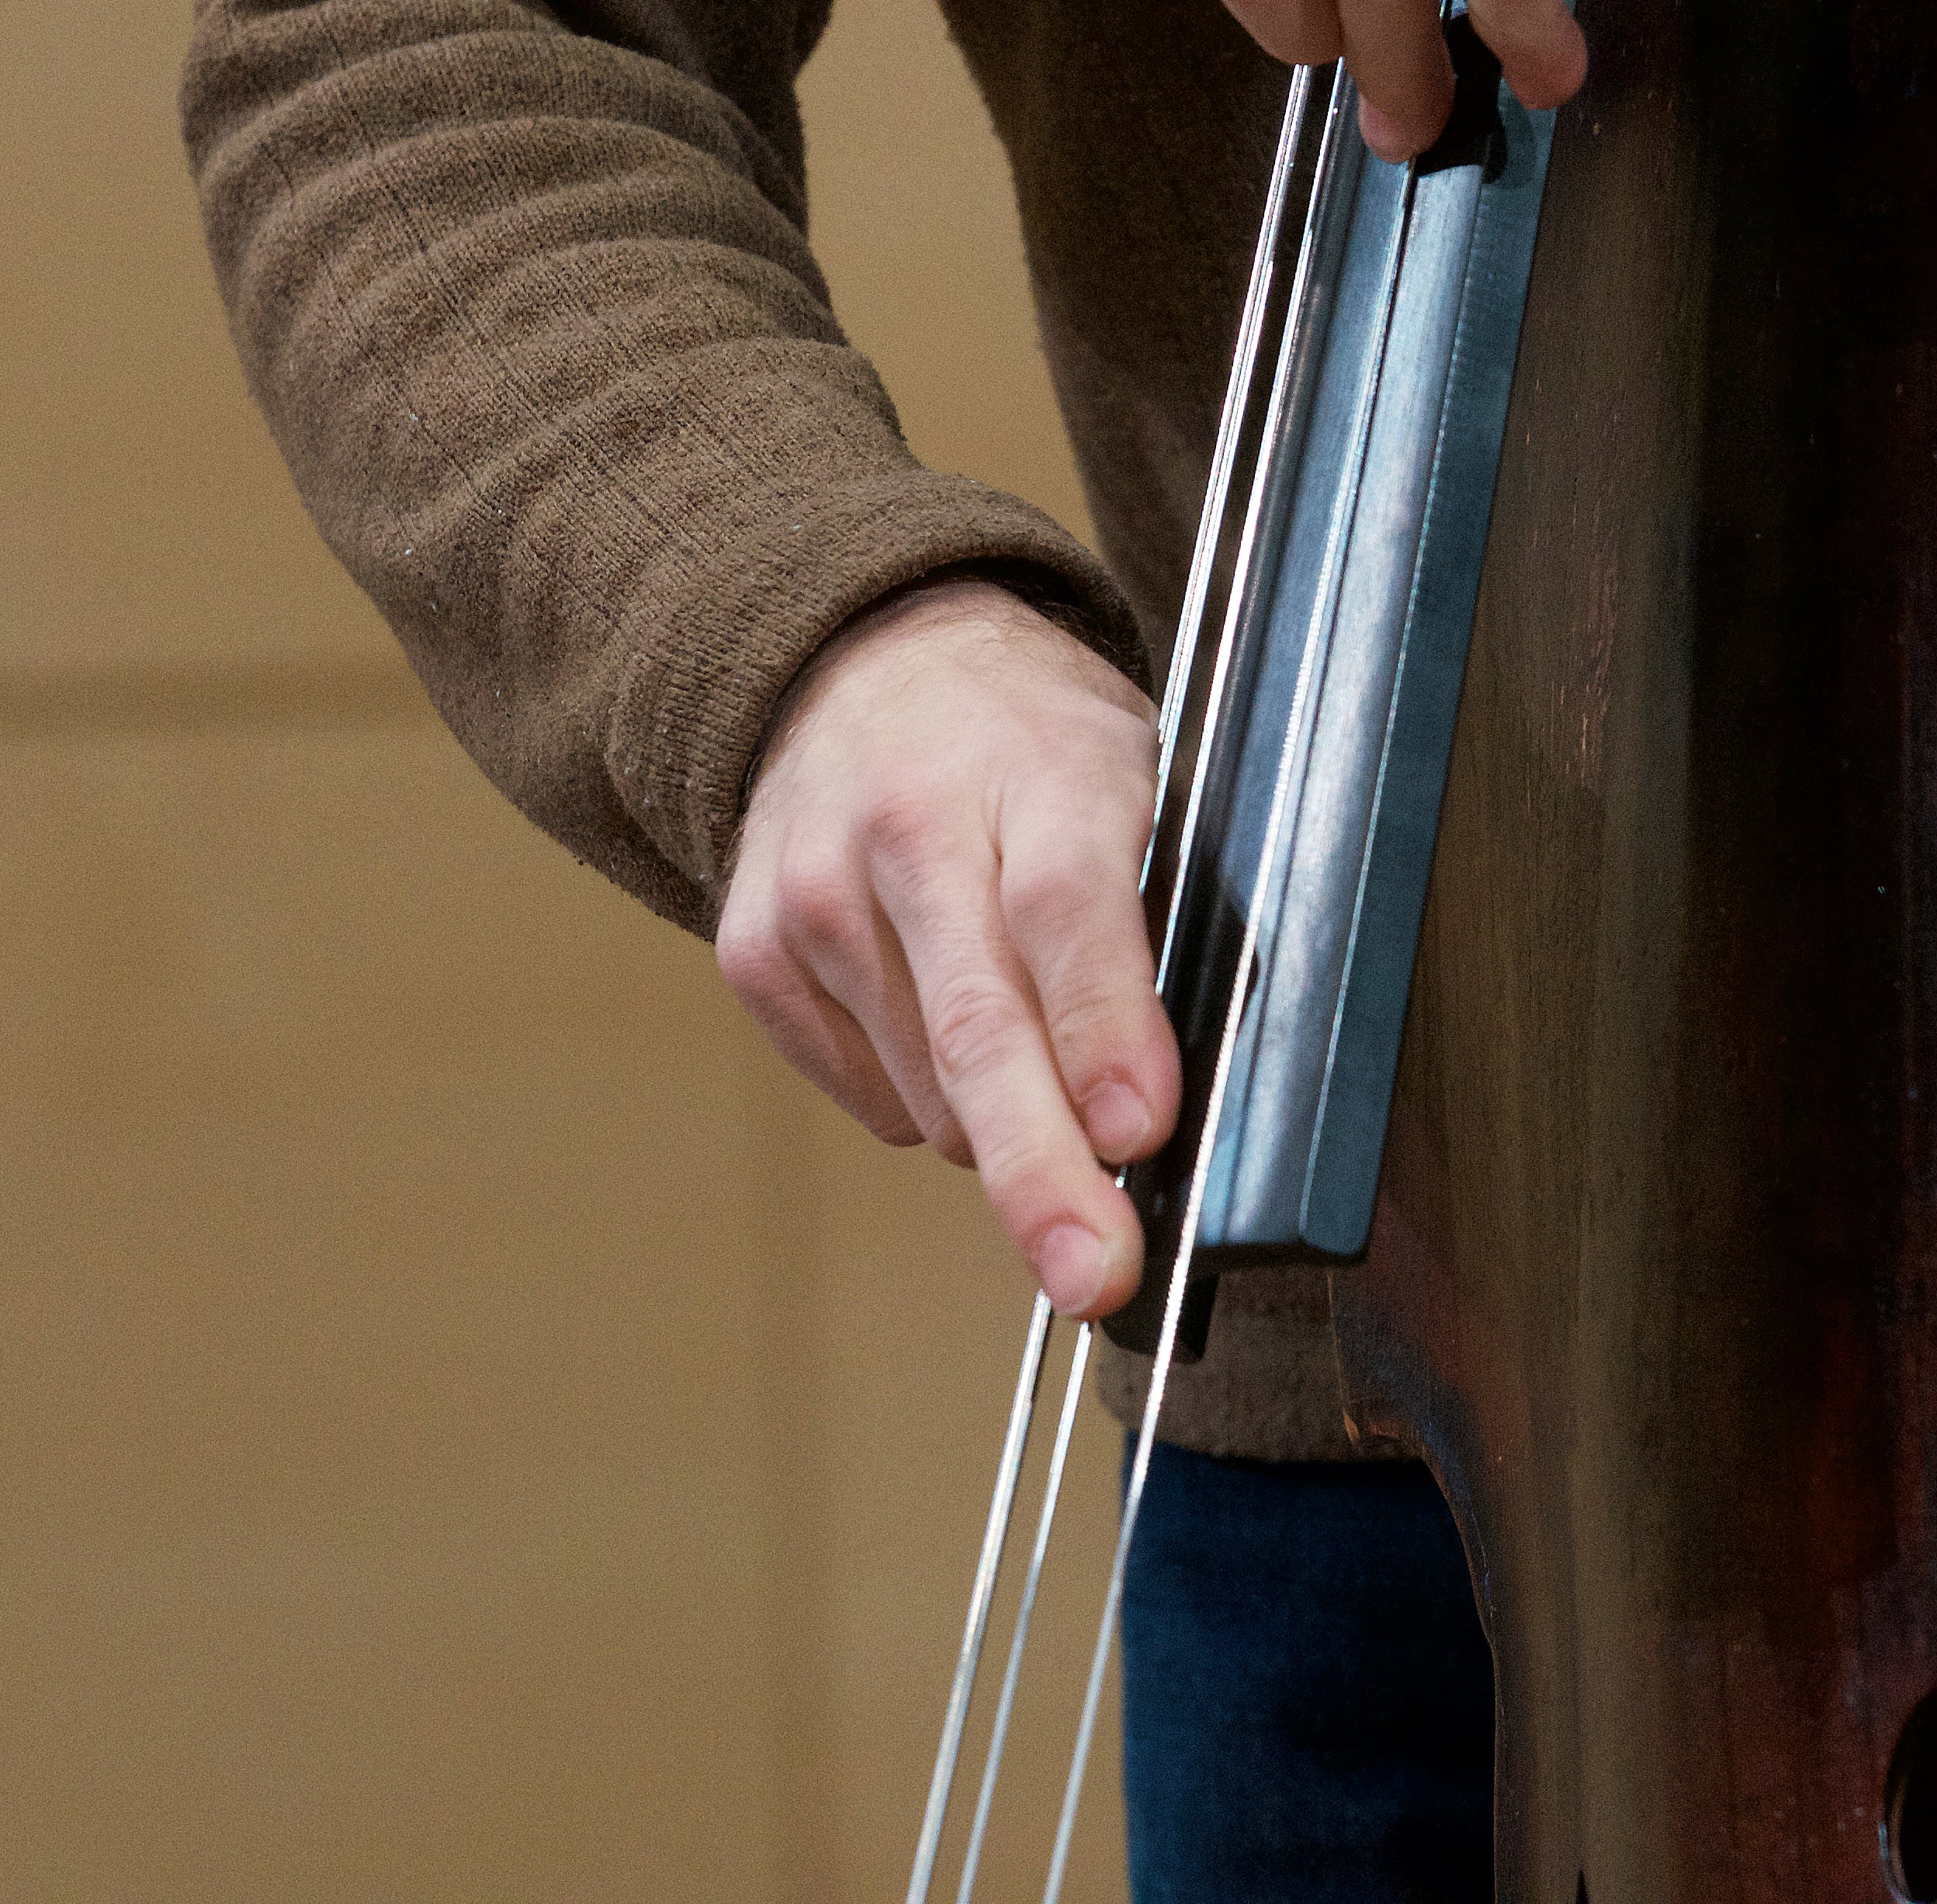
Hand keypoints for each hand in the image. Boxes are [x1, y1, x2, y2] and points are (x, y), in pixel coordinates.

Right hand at [714, 578, 1179, 1315]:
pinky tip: (945, 1013)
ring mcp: (814, 894)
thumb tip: (1183, 1105)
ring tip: (1038, 1041)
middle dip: (1043, 1169)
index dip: (1104, 1026)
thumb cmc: (1040, 743)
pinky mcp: (754, 952)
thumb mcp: (1141, 778)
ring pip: (932, 1093)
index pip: (1070, 906)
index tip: (1141, 1130)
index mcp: (1037, 767)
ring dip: (1009, 1123)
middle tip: (1095, 1276)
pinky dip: (933, 1103)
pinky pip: (873, 1099)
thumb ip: (1166, 915)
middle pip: (980, 1025)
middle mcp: (906, 829)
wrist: (868, 659)